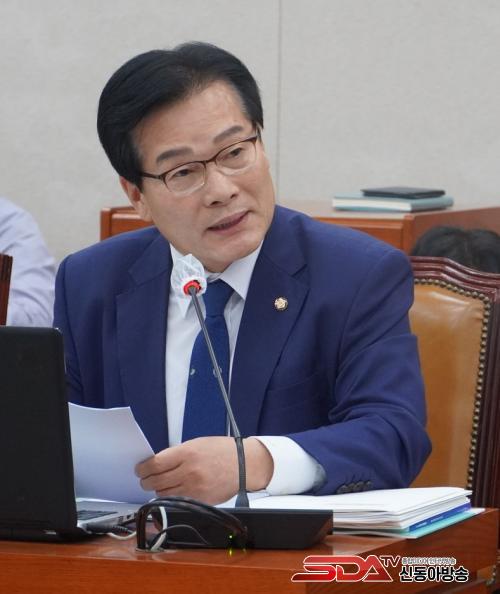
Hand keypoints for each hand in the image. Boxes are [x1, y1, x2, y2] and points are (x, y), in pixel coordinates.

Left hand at [135, 436, 273, 504]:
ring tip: (160, 484)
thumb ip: (176, 454)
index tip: (140, 469)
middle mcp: (189, 472)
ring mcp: (194, 488)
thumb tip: (157, 463)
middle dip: (146, 481)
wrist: (244, 464)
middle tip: (145, 479)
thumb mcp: (197, 444)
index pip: (155, 464)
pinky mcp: (200, 501)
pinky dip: (172, 497)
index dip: (143, 468)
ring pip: (163, 494)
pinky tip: (173, 490)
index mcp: (187, 453)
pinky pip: (177, 502)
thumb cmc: (222, 451)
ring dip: (158, 490)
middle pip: (155, 482)